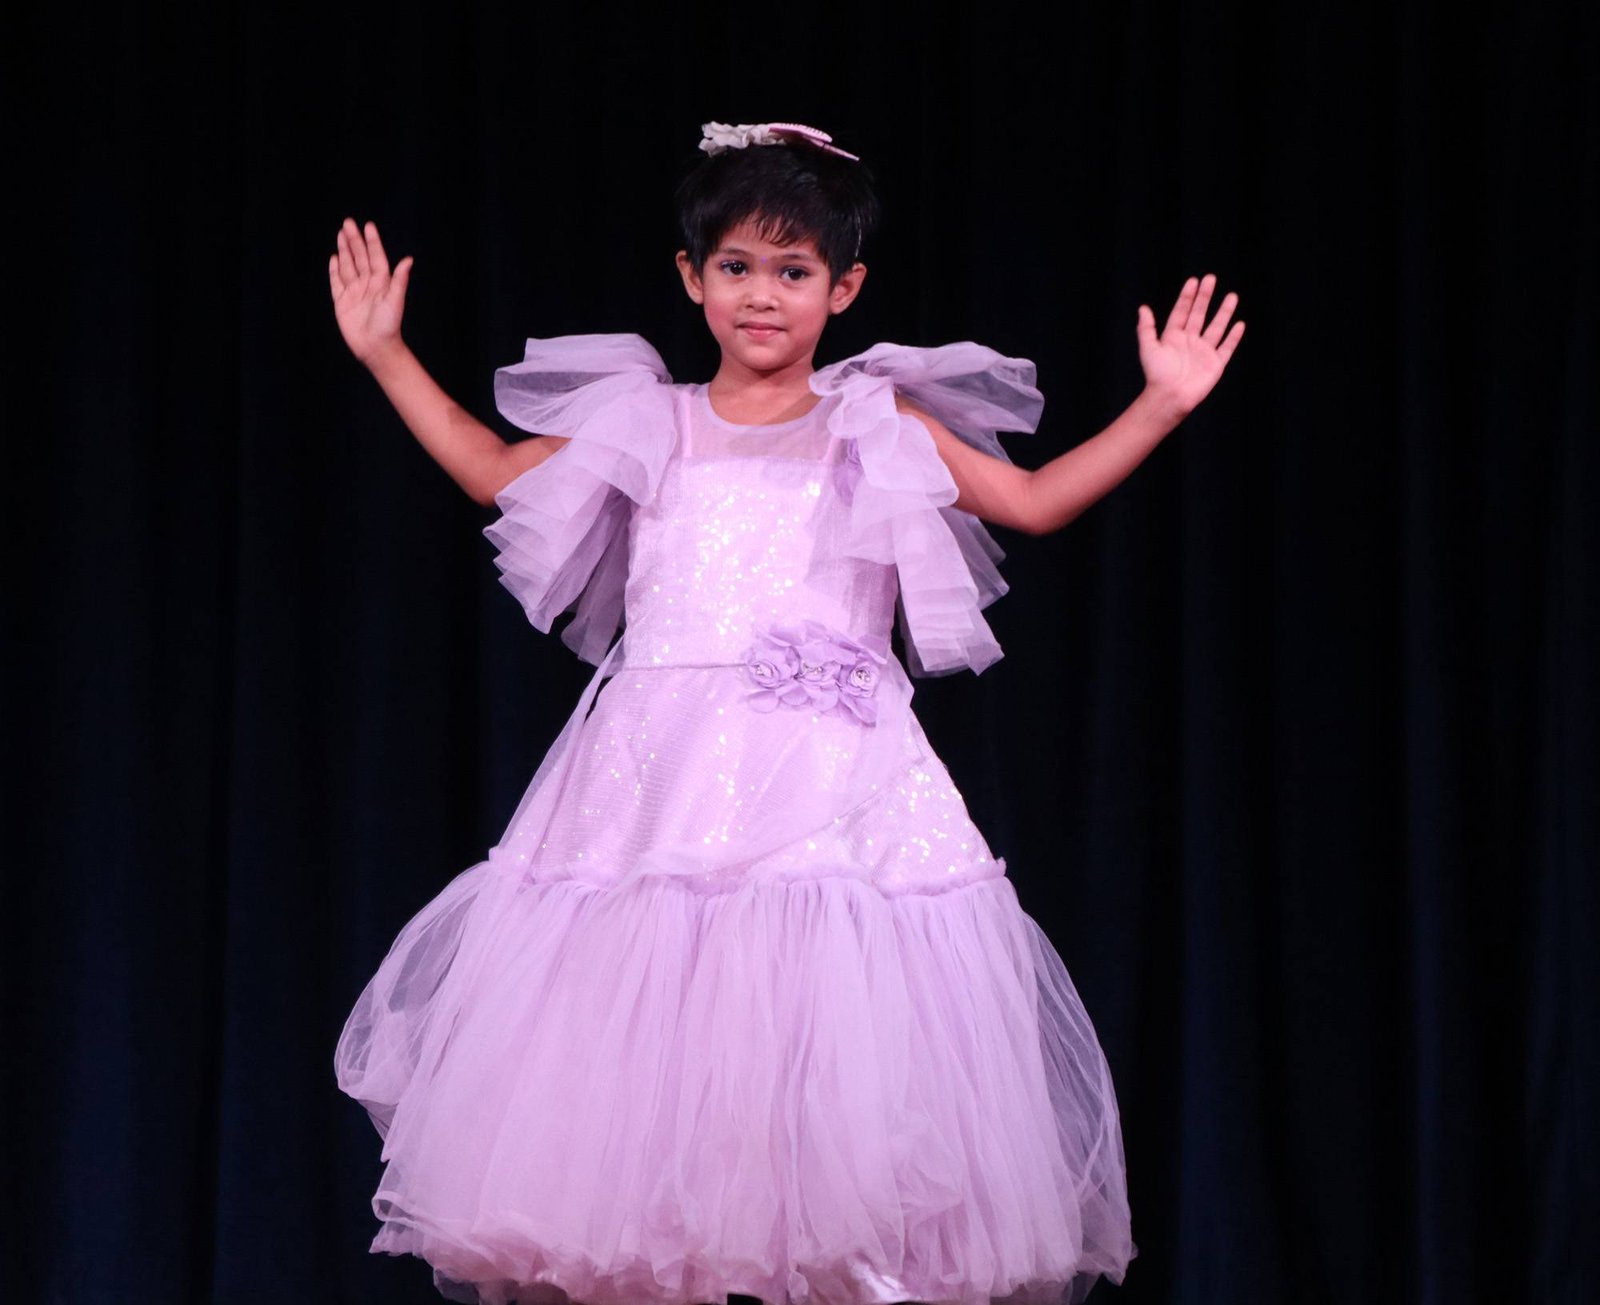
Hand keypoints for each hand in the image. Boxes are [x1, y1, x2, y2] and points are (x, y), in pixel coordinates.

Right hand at [328, 217, 413, 367]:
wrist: (375, 347)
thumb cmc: (388, 325)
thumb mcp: (395, 301)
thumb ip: (399, 280)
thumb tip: (408, 260)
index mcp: (381, 282)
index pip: (376, 257)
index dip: (372, 242)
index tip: (368, 226)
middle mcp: (367, 284)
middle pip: (359, 257)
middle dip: (354, 240)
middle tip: (348, 222)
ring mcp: (354, 292)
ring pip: (347, 266)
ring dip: (344, 250)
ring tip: (341, 234)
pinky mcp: (342, 302)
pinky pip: (337, 282)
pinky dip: (334, 270)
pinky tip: (334, 258)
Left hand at [1135, 274, 1244, 416]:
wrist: (1170, 397)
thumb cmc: (1157, 375)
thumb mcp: (1148, 348)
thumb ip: (1146, 328)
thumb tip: (1143, 308)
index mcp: (1174, 337)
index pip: (1182, 312)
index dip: (1187, 297)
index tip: (1194, 281)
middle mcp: (1190, 341)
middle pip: (1200, 314)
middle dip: (1205, 297)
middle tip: (1211, 278)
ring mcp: (1204, 352)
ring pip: (1217, 327)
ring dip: (1224, 312)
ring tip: (1232, 296)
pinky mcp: (1216, 364)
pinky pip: (1227, 347)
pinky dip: (1233, 336)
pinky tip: (1239, 324)